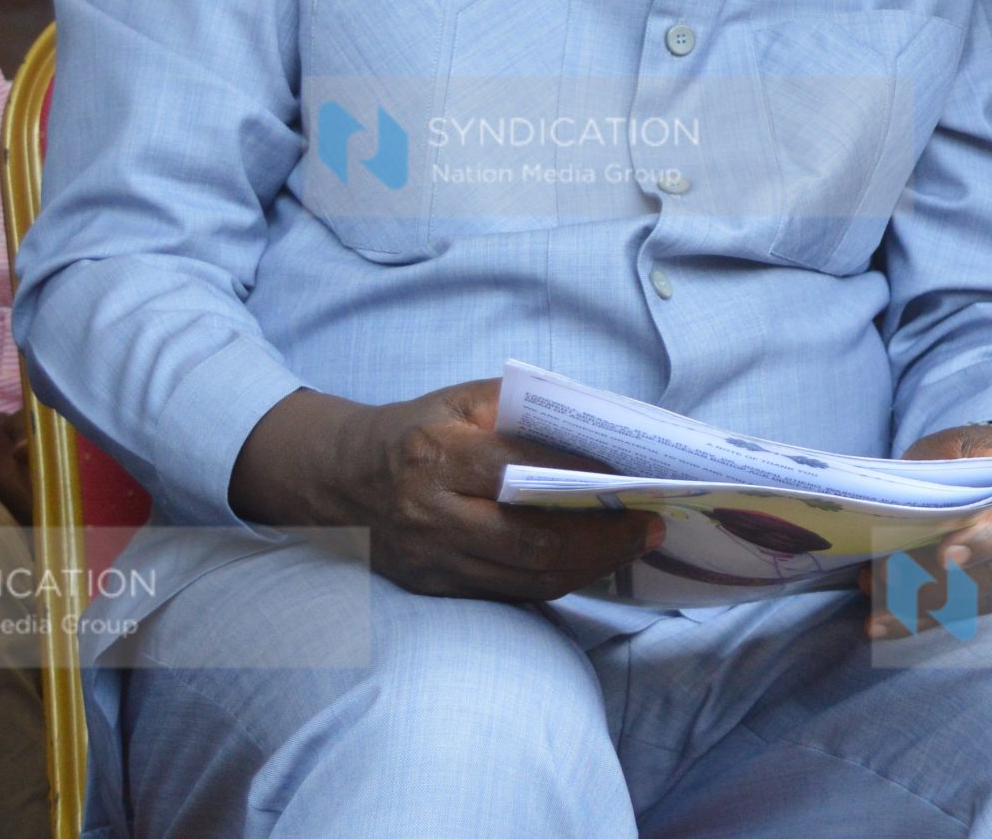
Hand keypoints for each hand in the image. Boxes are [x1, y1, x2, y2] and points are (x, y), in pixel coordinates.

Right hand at [228, 380, 661, 601]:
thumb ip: (524, 411)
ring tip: (634, 545)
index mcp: (435, 455)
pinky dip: (557, 579)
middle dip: (600, 540)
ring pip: (524, 578)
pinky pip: (509, 592)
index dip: (580, 477)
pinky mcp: (433, 589)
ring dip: (589, 567)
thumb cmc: (418, 429)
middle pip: (529, 542)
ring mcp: (429, 561)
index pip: (519, 471)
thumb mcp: (464, 400)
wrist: (341, 479)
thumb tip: (600, 431)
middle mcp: (429, 515)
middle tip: (650, 527)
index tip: (633, 479)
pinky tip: (593, 562)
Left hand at [864, 421, 991, 637]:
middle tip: (884, 579)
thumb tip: (900, 502)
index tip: (944, 557)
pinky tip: (891, 623)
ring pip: (983, 602)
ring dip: (924, 609)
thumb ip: (938, 468)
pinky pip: (975, 615)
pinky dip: (931, 620)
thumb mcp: (959, 445)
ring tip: (877, 612)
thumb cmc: (982, 459)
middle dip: (937, 582)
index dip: (982, 542)